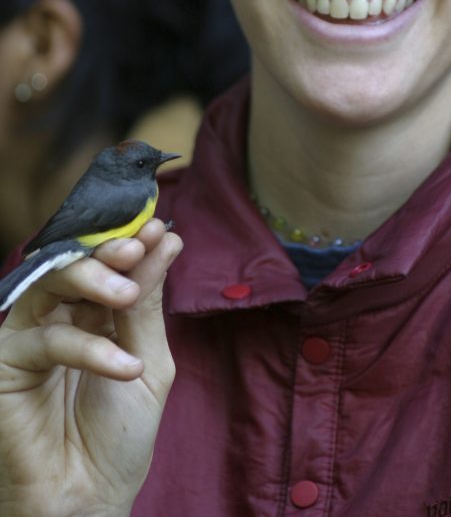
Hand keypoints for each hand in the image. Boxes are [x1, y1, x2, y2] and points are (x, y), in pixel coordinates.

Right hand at [0, 219, 181, 516]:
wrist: (89, 500)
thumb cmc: (118, 436)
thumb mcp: (149, 363)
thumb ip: (149, 306)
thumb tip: (166, 239)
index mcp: (96, 311)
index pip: (108, 263)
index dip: (130, 242)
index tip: (156, 229)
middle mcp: (60, 315)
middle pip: (75, 261)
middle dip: (107, 249)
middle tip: (136, 248)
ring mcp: (30, 335)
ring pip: (49, 282)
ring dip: (91, 278)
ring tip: (128, 294)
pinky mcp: (7, 363)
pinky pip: (44, 339)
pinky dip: (87, 348)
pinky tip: (125, 367)